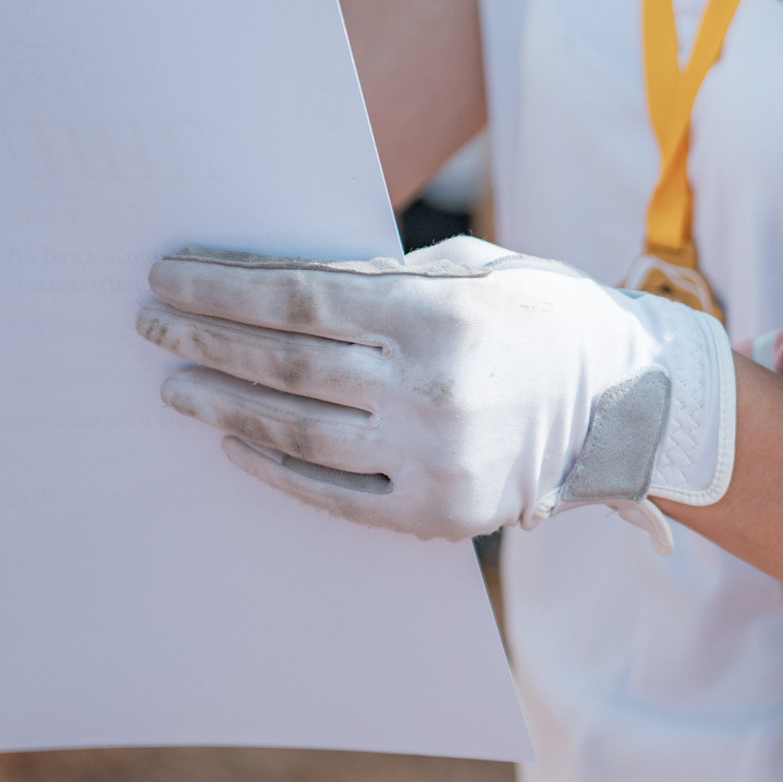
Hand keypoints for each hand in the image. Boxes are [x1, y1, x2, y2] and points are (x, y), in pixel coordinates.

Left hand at [137, 236, 733, 546]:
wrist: (631, 403)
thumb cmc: (546, 320)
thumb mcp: (475, 270)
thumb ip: (382, 282)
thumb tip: (276, 287)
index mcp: (441, 314)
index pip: (297, 299)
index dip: (221, 289)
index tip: (168, 278)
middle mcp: (433, 388)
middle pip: (284, 364)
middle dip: (205, 341)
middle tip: (151, 328)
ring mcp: (435, 456)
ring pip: (297, 430)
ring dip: (223, 405)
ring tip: (177, 386)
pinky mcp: (440, 511)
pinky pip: (334, 493)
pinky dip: (275, 468)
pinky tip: (236, 444)